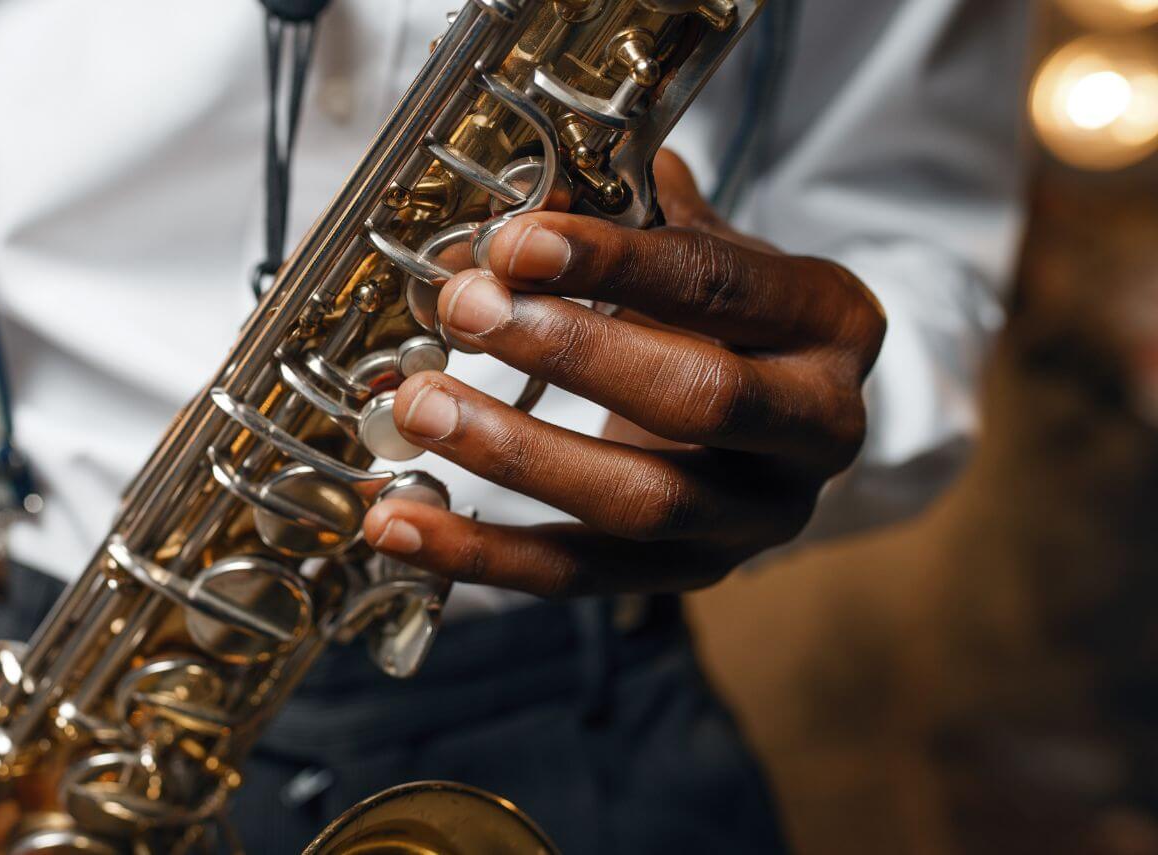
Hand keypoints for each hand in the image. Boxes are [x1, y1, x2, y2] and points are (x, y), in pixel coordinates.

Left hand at [363, 152, 886, 595]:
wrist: (769, 405)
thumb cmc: (717, 308)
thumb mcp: (686, 242)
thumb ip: (606, 220)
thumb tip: (487, 223)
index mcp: (830, 320)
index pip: (720, 287)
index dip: (615, 264)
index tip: (516, 242)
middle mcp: (819, 428)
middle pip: (700, 399)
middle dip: (571, 353)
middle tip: (465, 308)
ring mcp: (760, 517)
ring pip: (639, 503)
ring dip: (514, 454)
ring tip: (417, 407)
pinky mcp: (690, 576)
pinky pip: (575, 573)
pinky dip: (477, 552)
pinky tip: (396, 522)